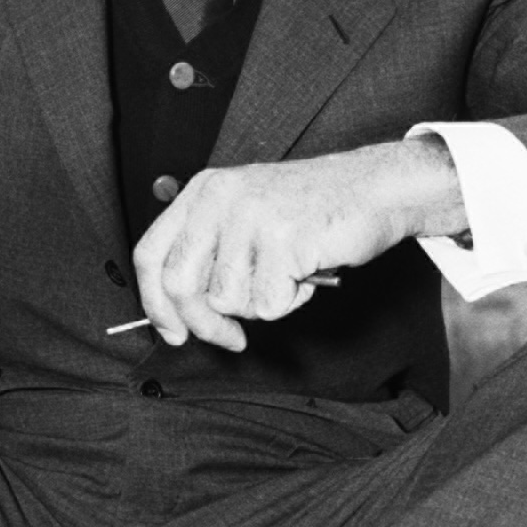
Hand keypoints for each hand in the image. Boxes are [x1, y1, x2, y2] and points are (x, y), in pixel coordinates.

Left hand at [132, 139, 464, 350]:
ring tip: (288, 273)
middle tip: (231, 339)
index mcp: (204, 191)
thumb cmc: (314, 209)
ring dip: (262, 304)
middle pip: (180, 284)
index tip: (174, 332)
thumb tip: (181, 314)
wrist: (375, 187)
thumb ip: (211, 252)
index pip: (151, 255)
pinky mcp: (283, 239)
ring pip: (227, 300)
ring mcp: (250, 217)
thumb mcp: (247, 213)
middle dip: (204, 325)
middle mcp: (220, 198)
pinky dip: (291, 301)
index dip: (156, 304)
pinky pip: (268, 303)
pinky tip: (307, 271)